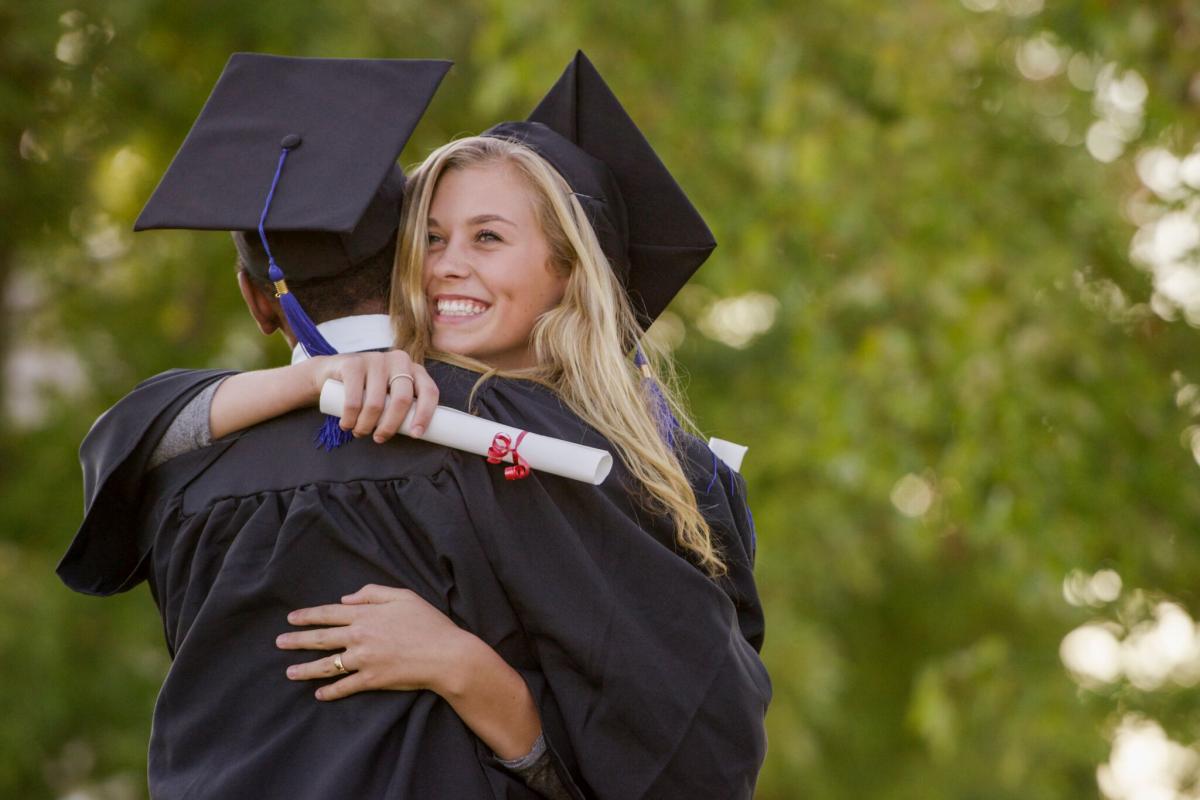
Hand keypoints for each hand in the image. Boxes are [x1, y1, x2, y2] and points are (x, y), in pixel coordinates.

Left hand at [276, 584, 473, 700]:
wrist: (445, 654)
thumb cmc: (429, 622)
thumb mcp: (404, 596)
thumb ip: (373, 594)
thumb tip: (346, 599)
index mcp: (366, 615)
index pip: (329, 614)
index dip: (308, 615)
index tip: (291, 618)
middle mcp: (359, 636)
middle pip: (321, 638)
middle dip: (297, 640)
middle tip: (280, 642)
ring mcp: (364, 660)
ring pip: (327, 665)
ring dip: (306, 669)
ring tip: (289, 672)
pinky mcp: (371, 680)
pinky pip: (345, 687)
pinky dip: (330, 692)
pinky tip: (318, 694)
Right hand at [308, 350, 438, 441]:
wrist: (329, 371)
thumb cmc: (367, 390)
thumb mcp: (390, 394)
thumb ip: (402, 407)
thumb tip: (414, 434)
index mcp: (414, 369)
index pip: (429, 391)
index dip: (425, 415)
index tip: (415, 435)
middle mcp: (398, 360)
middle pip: (402, 400)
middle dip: (390, 426)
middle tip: (379, 438)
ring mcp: (375, 359)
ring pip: (376, 404)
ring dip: (366, 426)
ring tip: (359, 431)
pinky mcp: (352, 363)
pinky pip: (354, 401)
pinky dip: (350, 419)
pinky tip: (347, 425)